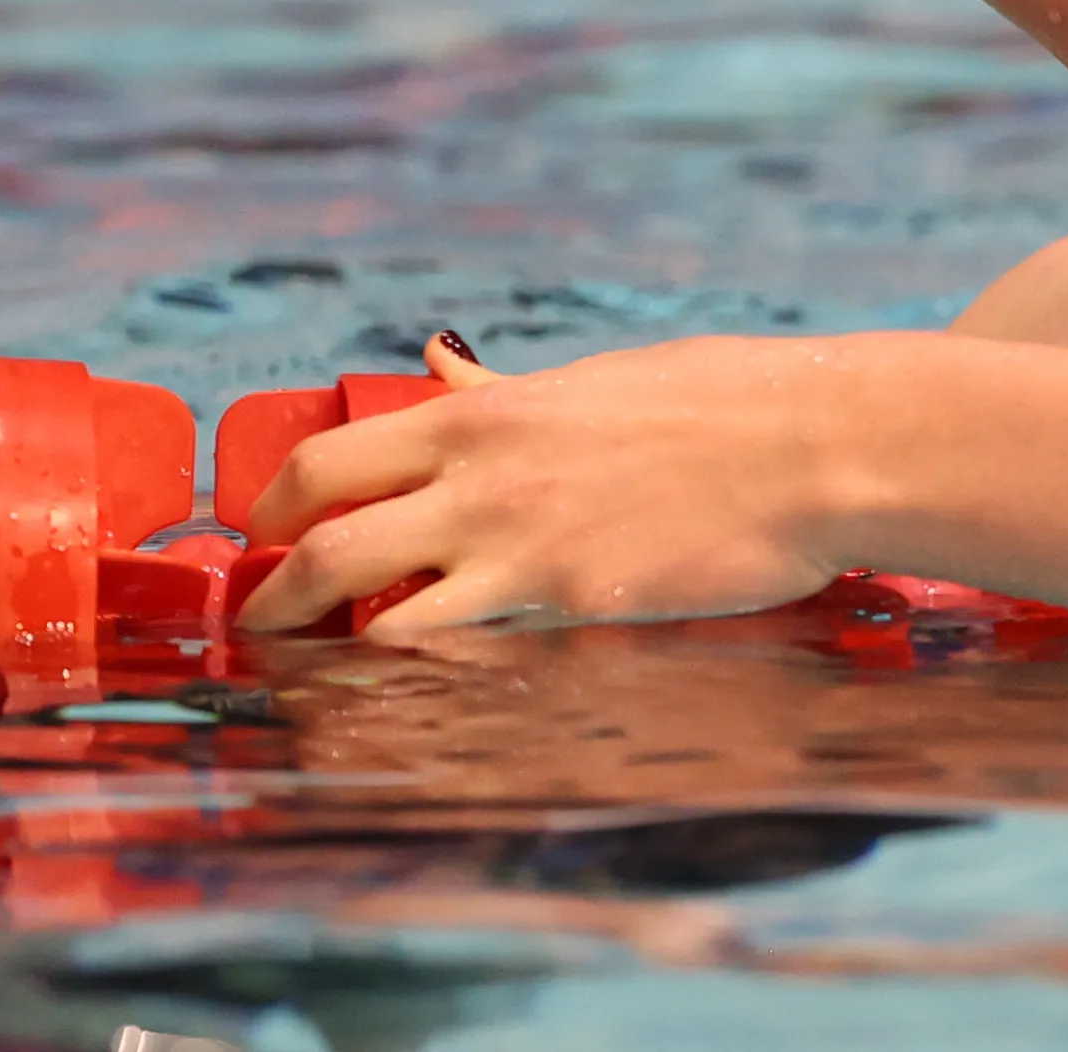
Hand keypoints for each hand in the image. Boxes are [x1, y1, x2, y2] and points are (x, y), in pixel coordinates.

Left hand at [233, 331, 881, 638]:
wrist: (811, 445)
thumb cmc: (722, 402)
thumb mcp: (595, 380)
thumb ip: (501, 391)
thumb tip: (435, 360)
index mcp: (486, 415)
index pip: (334, 457)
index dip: (278, 503)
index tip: (266, 533)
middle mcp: (481, 474)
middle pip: (322, 535)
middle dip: (270, 591)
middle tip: (256, 624)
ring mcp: (517, 541)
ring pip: (365, 599)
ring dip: (318, 644)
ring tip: (307, 684)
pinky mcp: (565, 602)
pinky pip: (452, 650)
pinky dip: (407, 680)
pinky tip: (395, 708)